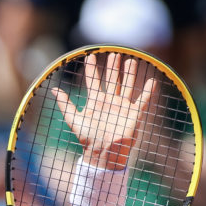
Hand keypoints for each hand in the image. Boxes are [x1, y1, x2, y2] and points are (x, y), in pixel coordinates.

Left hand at [52, 52, 158, 169]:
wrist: (103, 152)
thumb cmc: (88, 138)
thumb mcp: (74, 119)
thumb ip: (65, 104)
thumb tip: (53, 89)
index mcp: (95, 102)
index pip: (93, 81)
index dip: (91, 70)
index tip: (90, 56)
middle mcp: (109, 102)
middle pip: (112, 80)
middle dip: (112, 67)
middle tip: (114, 54)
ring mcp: (122, 107)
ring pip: (127, 86)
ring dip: (129, 74)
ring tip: (131, 60)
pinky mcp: (134, 114)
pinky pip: (143, 100)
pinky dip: (148, 91)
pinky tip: (151, 80)